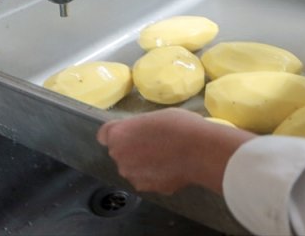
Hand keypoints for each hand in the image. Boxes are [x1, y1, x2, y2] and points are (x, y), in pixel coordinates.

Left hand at [96, 108, 253, 194]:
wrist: (200, 151)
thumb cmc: (179, 125)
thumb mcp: (155, 116)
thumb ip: (139, 128)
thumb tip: (141, 136)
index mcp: (118, 135)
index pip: (104, 134)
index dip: (118, 133)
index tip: (131, 132)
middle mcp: (119, 157)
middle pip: (119, 152)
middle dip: (131, 148)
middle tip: (154, 143)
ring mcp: (133, 176)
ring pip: (133, 168)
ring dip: (143, 164)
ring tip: (166, 157)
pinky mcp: (148, 188)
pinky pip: (147, 179)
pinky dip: (155, 176)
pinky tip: (172, 168)